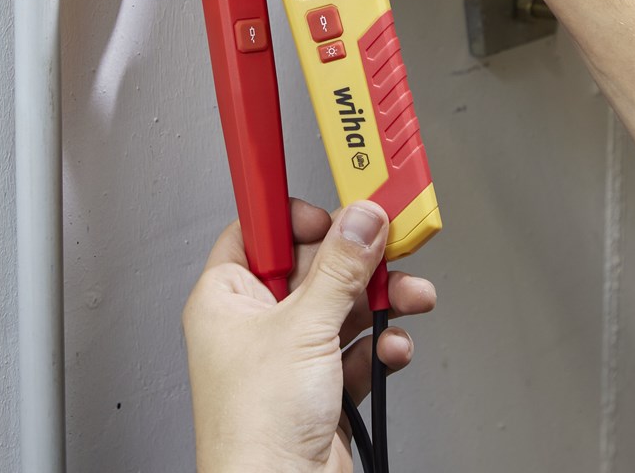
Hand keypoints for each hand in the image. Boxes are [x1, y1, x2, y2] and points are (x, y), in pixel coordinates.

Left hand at [183, 199, 437, 472]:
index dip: (297, 215)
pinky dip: (379, 346)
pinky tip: (392, 346)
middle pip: (313, 266)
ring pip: (341, 307)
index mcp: (226, 299)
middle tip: (388, 247)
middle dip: (357, 262)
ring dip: (379, 302)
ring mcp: (289, 357)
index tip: (336, 205)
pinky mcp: (321, 387)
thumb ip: (340, 269)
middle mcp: (254, 324)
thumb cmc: (252, 430)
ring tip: (408, 296)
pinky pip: (356, 349)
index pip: (259, 230)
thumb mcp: (303, 329)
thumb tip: (361, 221)